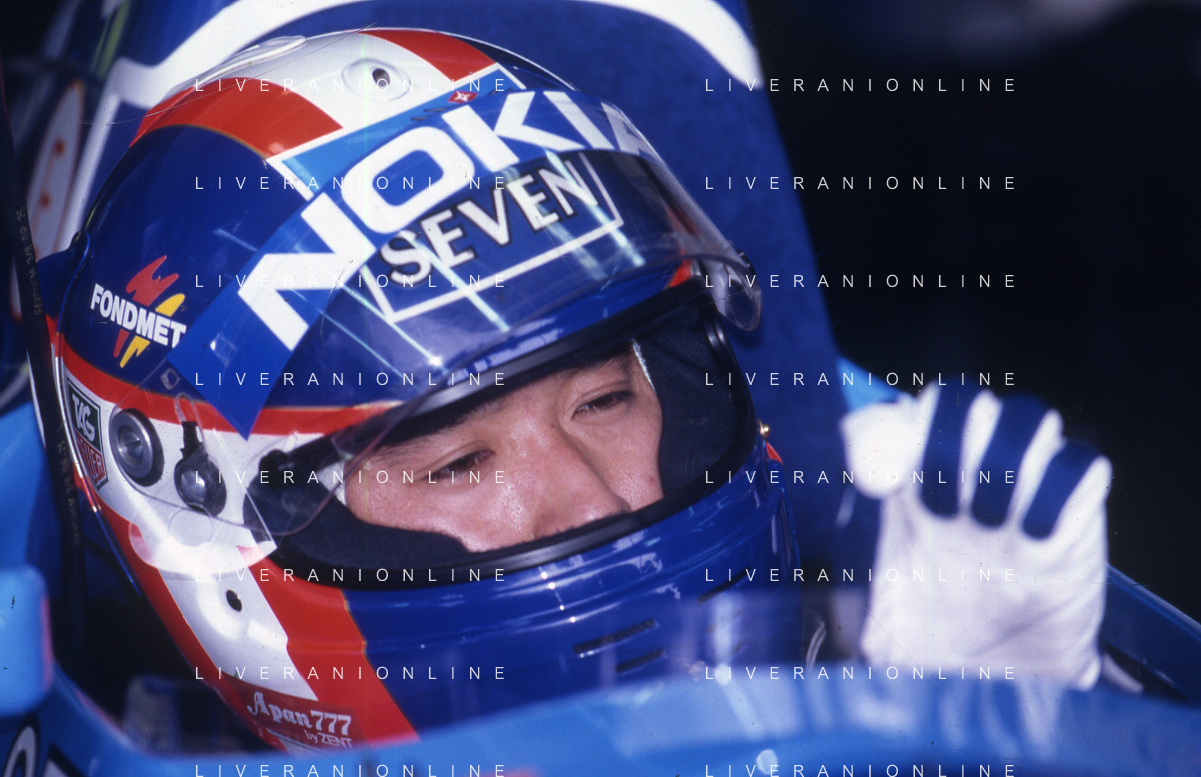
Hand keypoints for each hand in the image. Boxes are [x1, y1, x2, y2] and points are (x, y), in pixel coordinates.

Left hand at [840, 385, 1109, 687]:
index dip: (882, 432)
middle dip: (947, 441)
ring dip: (1008, 458)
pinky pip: (1080, 464)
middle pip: (961, 400)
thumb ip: (852, 587)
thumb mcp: (876, 621)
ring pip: (1027, 418)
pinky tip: (1037, 536)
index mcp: (905, 484)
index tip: (876, 482)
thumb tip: (850, 544)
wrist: (998, 678)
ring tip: (990, 524)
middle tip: (940, 508)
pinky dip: (1062, 486)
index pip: (889, 418)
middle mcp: (963, 470)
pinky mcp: (1077, 513)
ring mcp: (1023, 485)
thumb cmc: (929, 642)